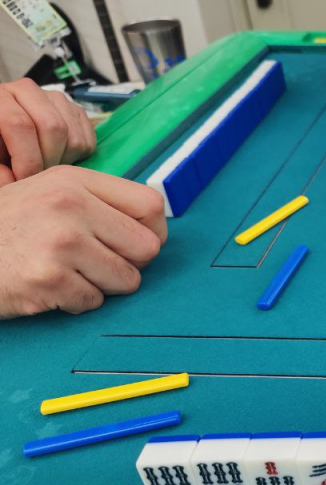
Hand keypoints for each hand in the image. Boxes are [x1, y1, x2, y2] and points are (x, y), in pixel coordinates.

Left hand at [0, 78, 96, 183]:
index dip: (25, 159)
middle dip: (48, 160)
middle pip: (54, 127)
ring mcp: (56, 98)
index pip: (20, 124)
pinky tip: (56, 157)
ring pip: (74, 137)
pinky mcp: (75, 110)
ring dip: (63, 161)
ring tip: (44, 165)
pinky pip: (87, 141)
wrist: (6, 136)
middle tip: (37, 176)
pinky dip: (76, 157)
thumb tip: (12, 180)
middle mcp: (28, 90)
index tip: (24, 180)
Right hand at [0, 166, 166, 317]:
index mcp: (74, 182)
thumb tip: (153, 225)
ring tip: (71, 273)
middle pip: (147, 247)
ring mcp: (60, 244)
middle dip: (130, 263)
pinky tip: (52, 288)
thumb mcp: (48, 194)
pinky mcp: (50, 280)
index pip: (151, 205)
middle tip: (101, 264)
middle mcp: (70, 207)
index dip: (153, 230)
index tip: (137, 242)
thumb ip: (97, 202)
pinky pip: (94, 302)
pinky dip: (77, 302)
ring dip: (104, 285)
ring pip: (126, 279)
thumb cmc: (7, 228)